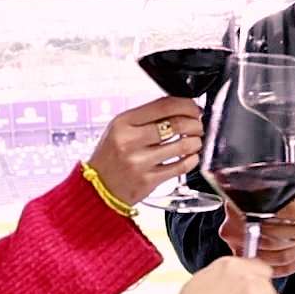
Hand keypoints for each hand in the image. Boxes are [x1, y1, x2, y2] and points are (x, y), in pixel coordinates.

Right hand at [85, 96, 203, 205]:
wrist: (96, 188)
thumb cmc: (110, 156)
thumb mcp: (120, 129)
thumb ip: (145, 117)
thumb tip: (179, 108)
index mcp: (124, 122)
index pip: (164, 105)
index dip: (186, 105)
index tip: (194, 109)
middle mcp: (130, 140)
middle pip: (177, 124)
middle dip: (195, 123)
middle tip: (198, 126)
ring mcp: (139, 162)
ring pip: (182, 146)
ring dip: (195, 142)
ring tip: (195, 142)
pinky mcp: (148, 181)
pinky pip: (180, 167)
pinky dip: (192, 160)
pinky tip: (191, 157)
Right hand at [217, 194, 294, 276]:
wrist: (241, 205)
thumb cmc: (258, 194)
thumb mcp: (273, 186)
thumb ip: (290, 196)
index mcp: (242, 201)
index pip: (274, 210)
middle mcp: (236, 225)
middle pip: (277, 235)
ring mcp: (241, 246)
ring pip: (280, 254)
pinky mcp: (249, 260)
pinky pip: (278, 268)